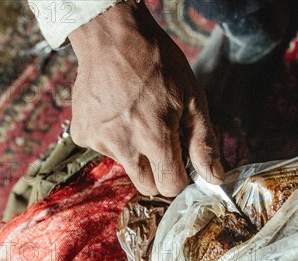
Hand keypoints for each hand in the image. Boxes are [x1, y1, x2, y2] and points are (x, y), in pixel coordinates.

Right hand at [68, 1, 223, 195]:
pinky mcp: (83, 134)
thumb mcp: (192, 99)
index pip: (170, 186)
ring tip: (139, 120)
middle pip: (147, 187)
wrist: (112, 37)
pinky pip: (105, 151)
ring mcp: (99, 141)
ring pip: (127, 168)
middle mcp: (124, 145)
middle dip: (160, 174)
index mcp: (155, 137)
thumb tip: (214, 177)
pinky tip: (119, 114)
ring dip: (137, 155)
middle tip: (163, 145)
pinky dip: (116, 140)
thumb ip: (204, 143)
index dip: (181, 177)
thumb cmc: (158, 64)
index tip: (182, 163)